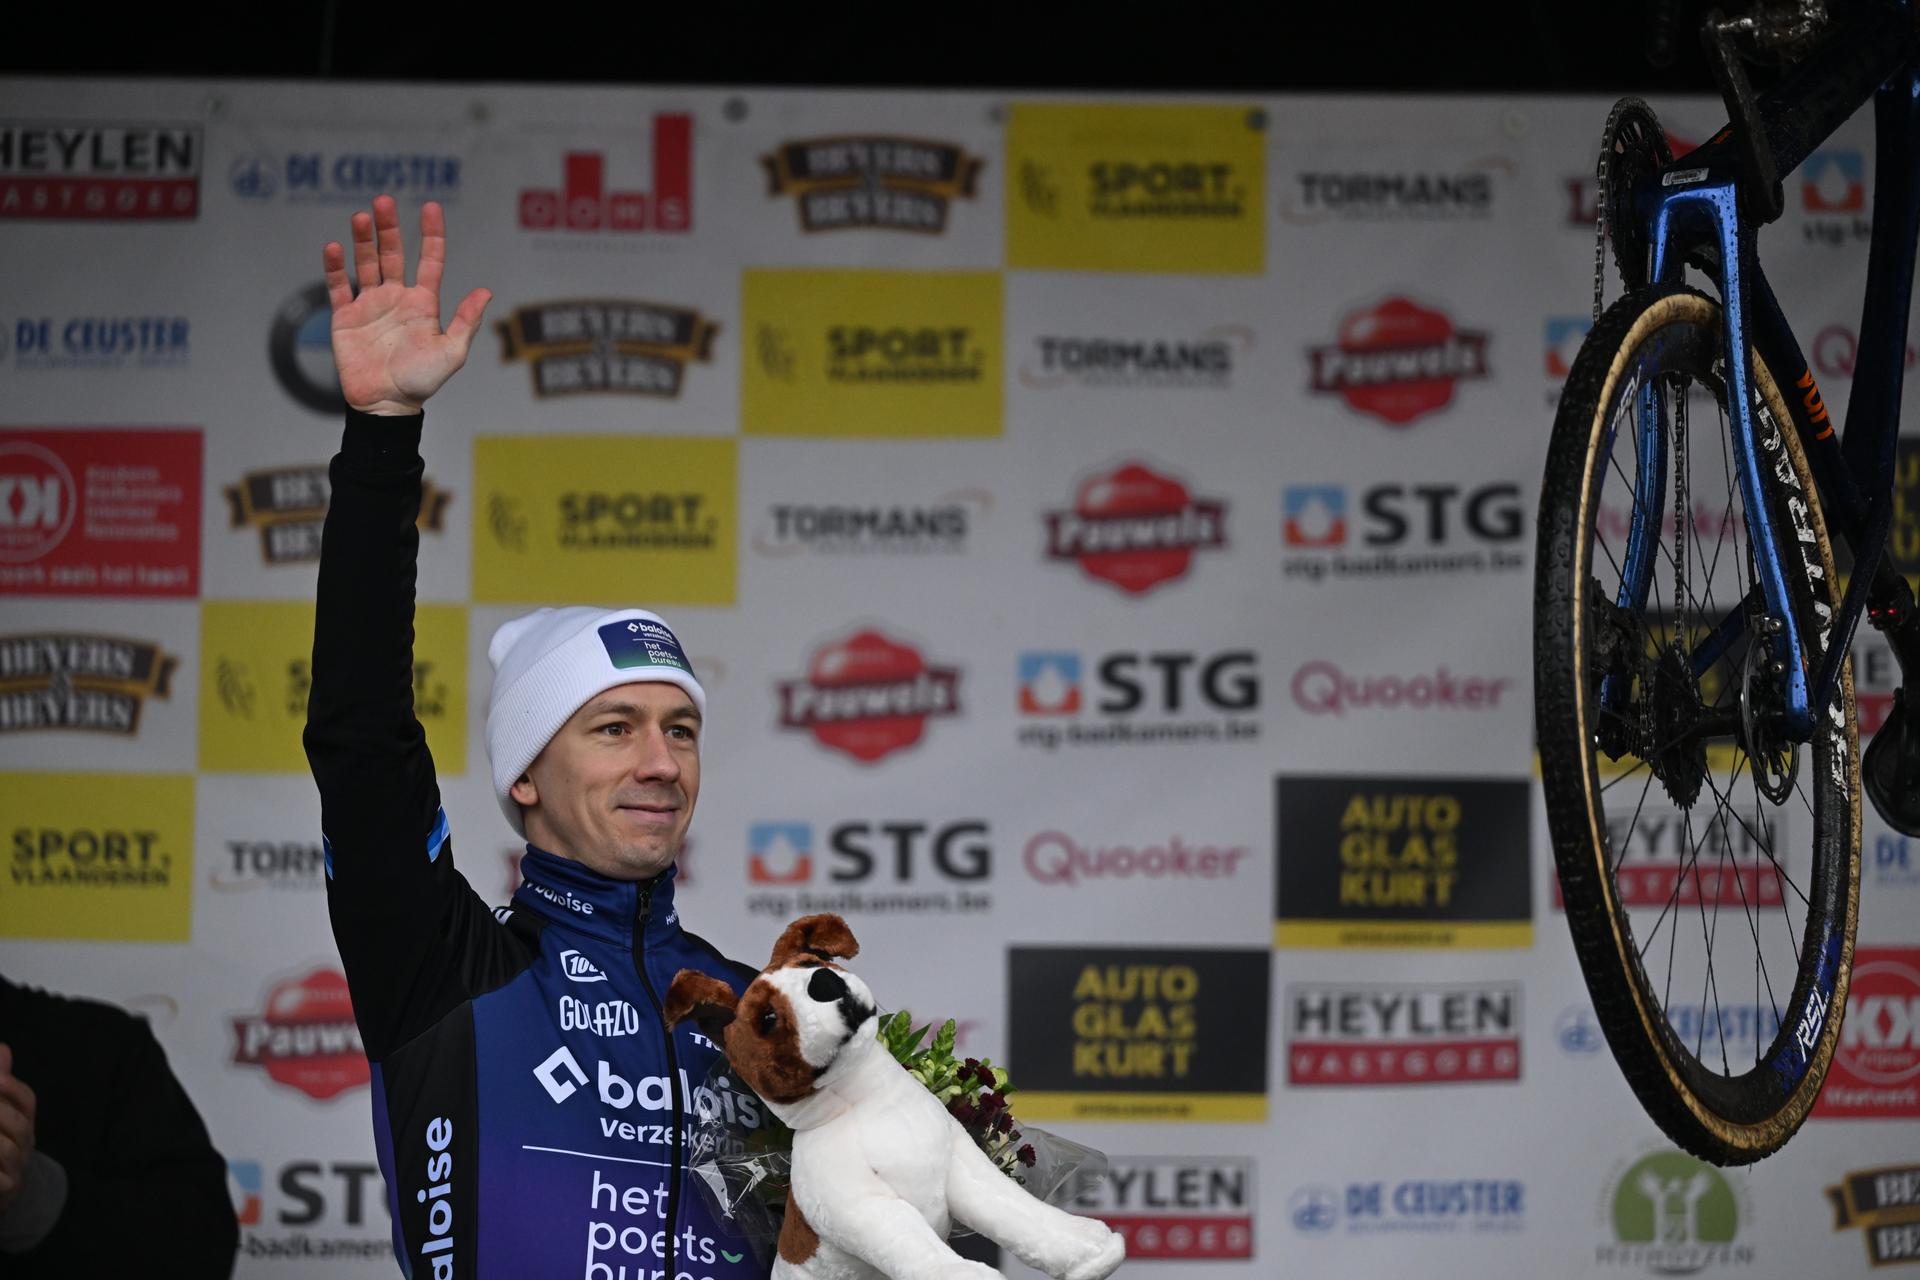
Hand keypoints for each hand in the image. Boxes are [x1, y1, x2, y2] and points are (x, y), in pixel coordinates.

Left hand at [0, 1044, 35, 1216]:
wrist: (7, 1190)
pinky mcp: (7, 1191)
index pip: (27, 1102)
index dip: (14, 1090)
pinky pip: (3, 1181)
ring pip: (7, 1152)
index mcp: (24, 1122)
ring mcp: (17, 1168)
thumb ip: (2, 1084)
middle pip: (19, 1124)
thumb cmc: (1, 1144)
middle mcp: (25, 1143)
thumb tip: (1, 1048)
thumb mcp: (2, 1113)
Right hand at [323, 195, 490, 414]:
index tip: (431, 207)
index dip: (431, 234)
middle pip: (393, 254)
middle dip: (389, 228)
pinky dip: (335, 267)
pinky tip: (334, 247)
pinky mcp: (345, 317)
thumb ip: (465, 321)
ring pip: (366, 263)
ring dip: (363, 240)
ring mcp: (370, 305)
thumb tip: (486, 291)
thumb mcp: (451, 353)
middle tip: (383, 202)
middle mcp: (397, 298)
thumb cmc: (422, 382)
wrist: (386, 405)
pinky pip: (339, 286)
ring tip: (361, 217)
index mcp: (423, 303)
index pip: (430, 261)